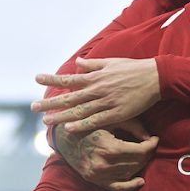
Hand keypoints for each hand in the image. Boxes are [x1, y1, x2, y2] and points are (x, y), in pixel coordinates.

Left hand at [33, 58, 160, 132]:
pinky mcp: (117, 113)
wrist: (156, 78)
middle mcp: (97, 89)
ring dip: (61, 116)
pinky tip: (69, 128)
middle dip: (50, 103)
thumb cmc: (134, 68)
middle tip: (33, 108)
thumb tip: (77, 62)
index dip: (52, 79)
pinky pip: (96, 121)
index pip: (69, 78)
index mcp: (96, 77)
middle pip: (69, 98)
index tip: (37, 78)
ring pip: (79, 111)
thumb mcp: (111, 62)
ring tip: (46, 121)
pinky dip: (82, 125)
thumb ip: (93, 64)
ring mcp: (106, 102)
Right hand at [53, 119, 157, 190]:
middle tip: (149, 145)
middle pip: (137, 162)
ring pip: (129, 173)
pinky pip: (117, 186)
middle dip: (147, 153)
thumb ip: (133, 125)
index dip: (151, 144)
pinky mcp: (94, 180)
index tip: (155, 138)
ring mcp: (98, 174)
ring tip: (143, 154)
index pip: (140, 151)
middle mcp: (104, 164)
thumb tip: (150, 137)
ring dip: (140, 164)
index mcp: (109, 147)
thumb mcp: (110, 119)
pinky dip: (130, 184)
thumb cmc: (89, 123)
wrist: (64, 137)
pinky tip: (140, 180)